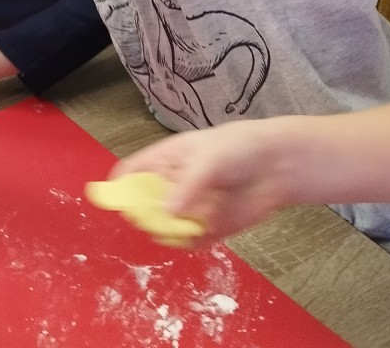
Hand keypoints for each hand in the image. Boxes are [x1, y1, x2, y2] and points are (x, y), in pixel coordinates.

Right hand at [111, 121, 297, 243]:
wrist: (278, 164)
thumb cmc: (238, 148)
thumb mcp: (208, 160)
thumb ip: (187, 186)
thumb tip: (166, 211)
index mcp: (166, 161)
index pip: (132, 171)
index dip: (119, 185)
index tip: (112, 199)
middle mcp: (173, 186)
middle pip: (143, 205)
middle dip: (143, 215)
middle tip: (152, 219)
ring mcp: (190, 208)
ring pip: (165, 227)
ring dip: (167, 232)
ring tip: (183, 226)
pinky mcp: (208, 226)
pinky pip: (189, 241)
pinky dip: (190, 242)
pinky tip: (202, 232)